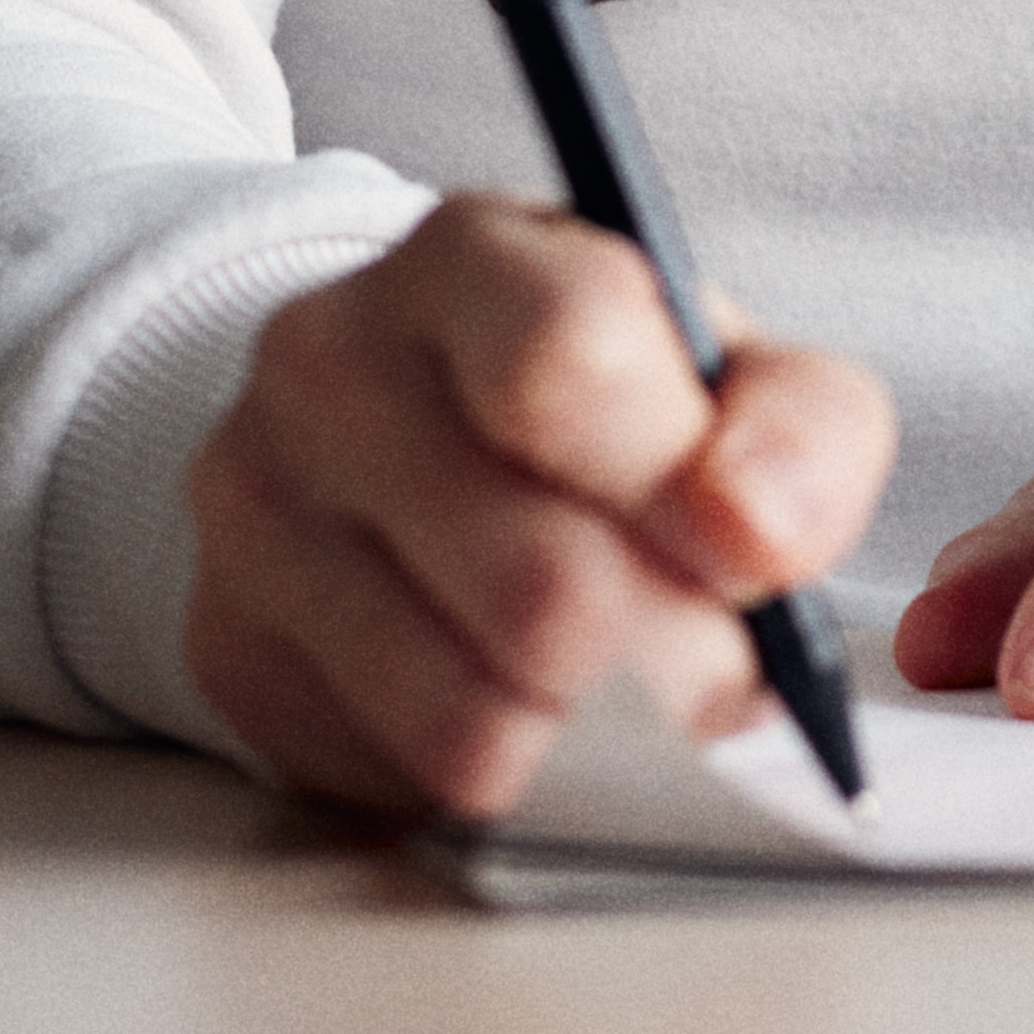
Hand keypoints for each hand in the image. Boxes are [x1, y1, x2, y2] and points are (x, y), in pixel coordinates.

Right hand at [179, 194, 892, 821]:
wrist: (421, 449)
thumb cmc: (612, 408)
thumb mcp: (737, 375)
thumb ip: (803, 430)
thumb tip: (760, 537)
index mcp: (470, 258)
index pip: (567, 355)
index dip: (691, 486)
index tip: (749, 550)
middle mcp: (330, 363)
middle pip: (546, 586)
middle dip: (672, 655)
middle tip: (710, 651)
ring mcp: (258, 510)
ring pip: (480, 711)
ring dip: (596, 732)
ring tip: (620, 677)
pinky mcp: (231, 649)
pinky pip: (416, 774)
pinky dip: (513, 767)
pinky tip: (520, 695)